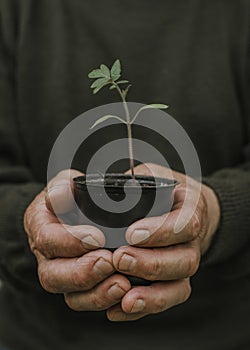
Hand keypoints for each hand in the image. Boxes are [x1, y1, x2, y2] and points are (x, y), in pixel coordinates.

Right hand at [24, 169, 130, 310]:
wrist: (73, 214)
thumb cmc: (70, 197)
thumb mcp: (65, 184)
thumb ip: (62, 187)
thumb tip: (60, 197)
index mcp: (41, 227)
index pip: (48, 239)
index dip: (71, 241)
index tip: (97, 237)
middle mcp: (48, 256)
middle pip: (55, 275)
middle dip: (83, 272)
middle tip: (110, 262)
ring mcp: (64, 275)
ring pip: (71, 295)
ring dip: (97, 293)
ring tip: (122, 284)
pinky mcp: (81, 287)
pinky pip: (89, 301)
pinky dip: (107, 300)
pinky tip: (127, 292)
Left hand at [107, 163, 219, 320]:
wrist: (185, 211)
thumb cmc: (165, 193)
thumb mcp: (154, 175)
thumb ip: (139, 178)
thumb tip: (112, 186)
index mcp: (190, 211)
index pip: (184, 223)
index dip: (161, 231)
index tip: (131, 234)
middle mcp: (192, 242)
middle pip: (183, 260)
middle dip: (151, 263)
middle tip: (120, 259)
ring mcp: (185, 264)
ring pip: (178, 285)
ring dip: (152, 294)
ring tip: (124, 298)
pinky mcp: (175, 281)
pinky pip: (167, 300)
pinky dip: (145, 308)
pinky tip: (119, 310)